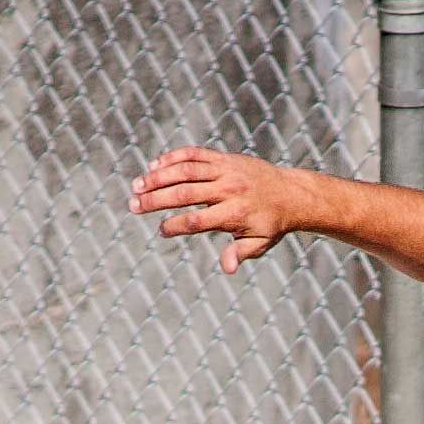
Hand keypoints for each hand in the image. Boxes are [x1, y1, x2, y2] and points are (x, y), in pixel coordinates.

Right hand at [132, 146, 320, 270]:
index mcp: (234, 214)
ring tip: (137, 185)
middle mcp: (227, 189)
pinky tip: (154, 166)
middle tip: (133, 206)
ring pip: (185, 169)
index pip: (198, 220)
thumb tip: (227, 268)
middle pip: (185, 193)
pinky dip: (173, 158)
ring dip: (158, 177)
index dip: (176, 225)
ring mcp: (224, 170)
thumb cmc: (271, 224)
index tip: (161, 230)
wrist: (290, 192)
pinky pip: (194, 154)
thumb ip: (240, 253)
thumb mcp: (259, 243)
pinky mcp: (222, 157)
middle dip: (156, 199)